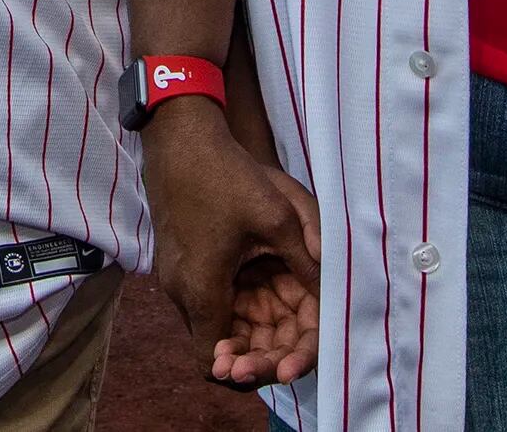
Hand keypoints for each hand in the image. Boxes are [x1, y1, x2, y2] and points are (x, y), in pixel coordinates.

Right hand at [140, 103, 320, 389]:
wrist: (180, 136)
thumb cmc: (228, 175)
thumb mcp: (279, 216)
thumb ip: (307, 261)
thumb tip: (332, 295)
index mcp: (202, 290)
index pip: (213, 362)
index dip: (246, 369)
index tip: (278, 362)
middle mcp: (181, 292)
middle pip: (214, 346)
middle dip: (253, 349)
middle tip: (289, 342)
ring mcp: (174, 277)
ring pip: (210, 321)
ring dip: (244, 323)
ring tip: (283, 309)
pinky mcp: (175, 261)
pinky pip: (204, 297)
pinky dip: (232, 301)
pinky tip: (261, 283)